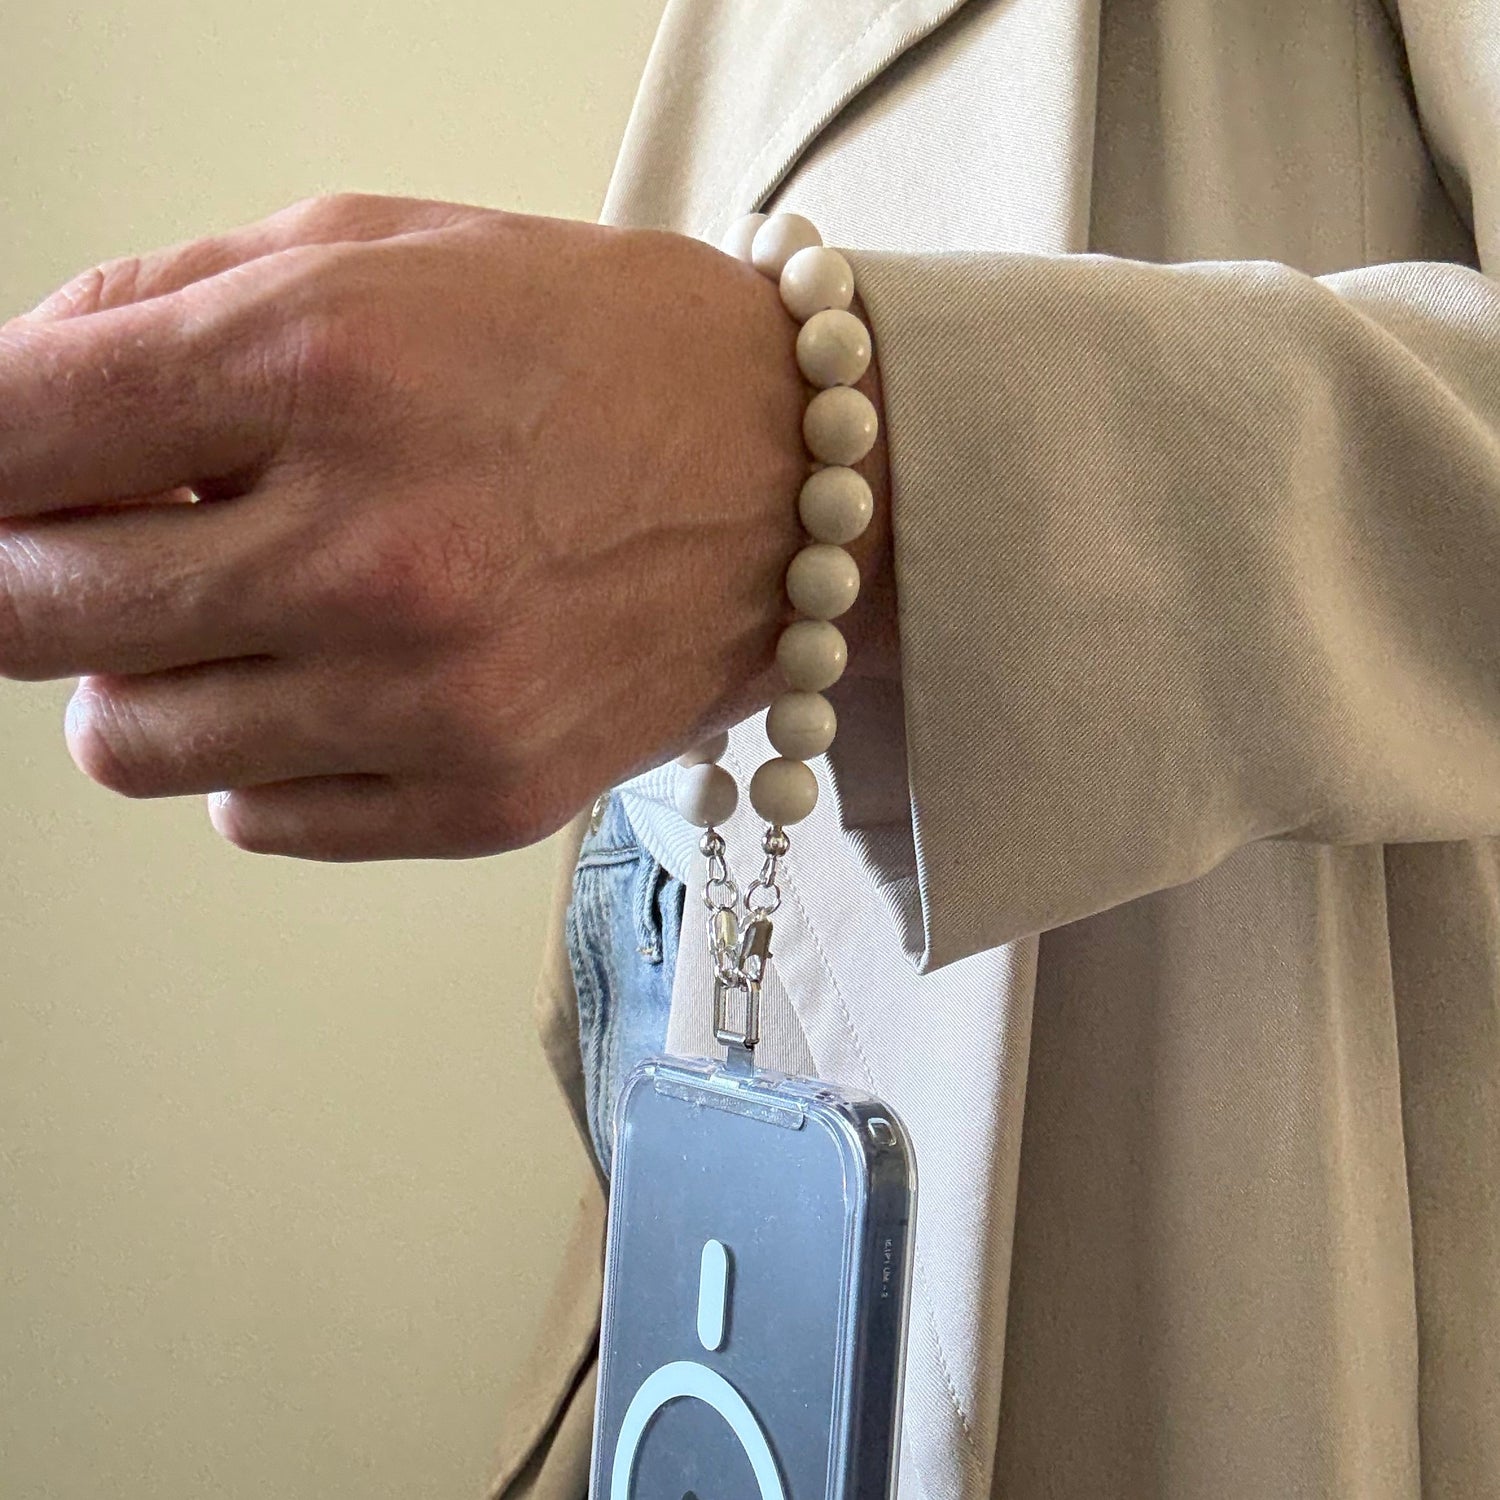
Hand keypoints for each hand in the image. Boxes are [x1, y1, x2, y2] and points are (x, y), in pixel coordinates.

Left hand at [0, 194, 891, 858]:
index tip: (3, 472)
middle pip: (28, 615)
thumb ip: (162, 311)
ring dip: (153, 669)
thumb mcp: (378, 253)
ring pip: (128, 742)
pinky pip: (250, 816)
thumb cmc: (600, 351)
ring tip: (251, 611)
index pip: (5, 436)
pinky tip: (345, 681)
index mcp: (328, 367)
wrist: (803, 481)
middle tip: (107, 538)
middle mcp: (373, 553)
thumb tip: (14, 412)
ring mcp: (431, 702)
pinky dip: (262, 752)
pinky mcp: (480, 802)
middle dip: (30, 567)